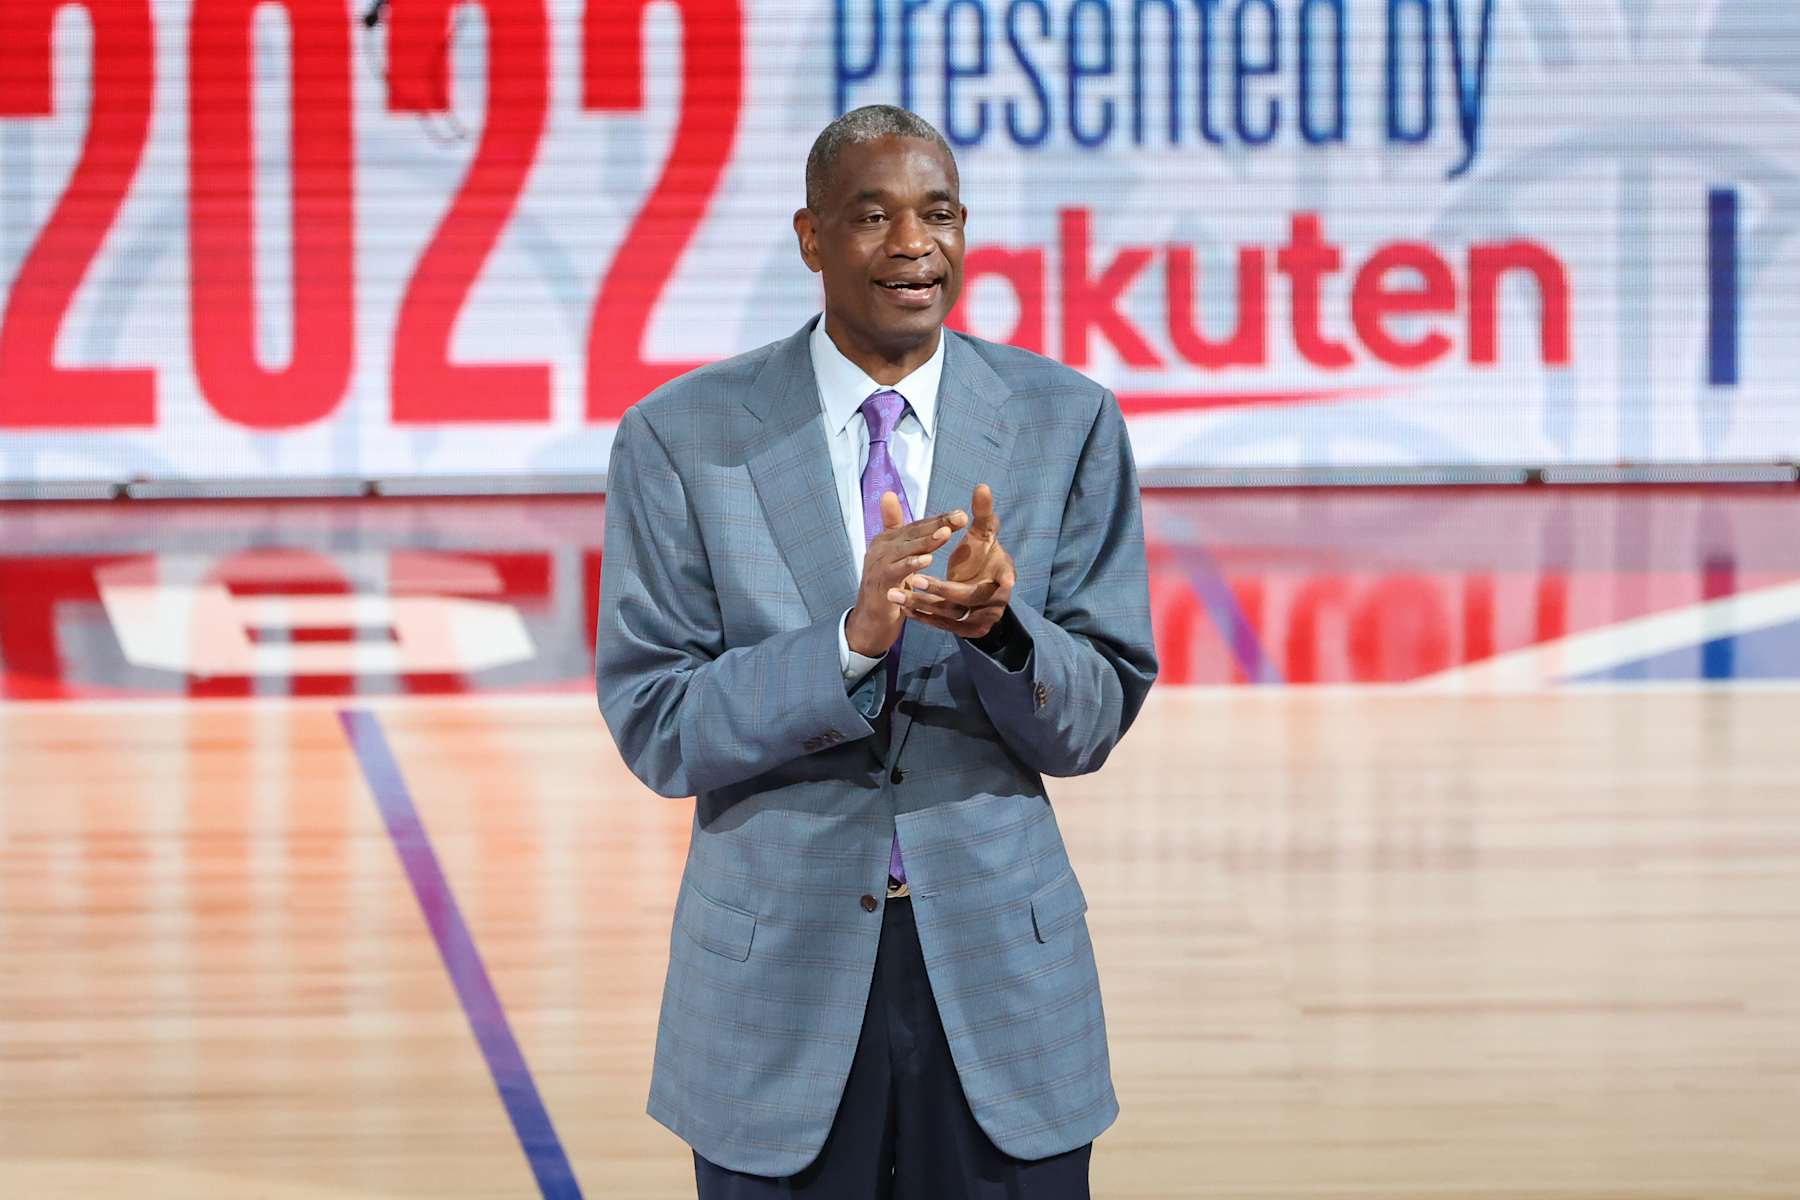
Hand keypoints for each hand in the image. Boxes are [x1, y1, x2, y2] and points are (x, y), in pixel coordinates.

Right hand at [845, 494, 968, 656]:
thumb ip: (909, 538)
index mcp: (888, 539)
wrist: (870, 621)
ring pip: (906, 548)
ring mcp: (879, 564)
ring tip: (946, 533)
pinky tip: (928, 559)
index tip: (960, 514)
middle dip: (938, 524)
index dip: (939, 519)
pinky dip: (912, 564)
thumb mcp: (899, 561)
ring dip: (926, 540)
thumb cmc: (889, 588)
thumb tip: (915, 511)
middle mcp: (881, 548)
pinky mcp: (880, 582)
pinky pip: (898, 570)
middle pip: (913, 532)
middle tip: (959, 517)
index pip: (917, 525)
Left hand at [895, 484, 1014, 639]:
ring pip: (950, 614)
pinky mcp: (968, 630)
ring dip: (922, 604)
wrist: (983, 586)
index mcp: (1005, 575)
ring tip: (894, 593)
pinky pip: (943, 625)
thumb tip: (981, 486)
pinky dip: (923, 617)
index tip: (998, 579)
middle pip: (967, 598)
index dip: (1002, 578)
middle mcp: (997, 601)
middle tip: (912, 578)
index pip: (1004, 578)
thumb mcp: (984, 533)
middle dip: (939, 589)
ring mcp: (983, 619)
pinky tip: (903, 607)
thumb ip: (983, 512)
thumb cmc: (983, 554)